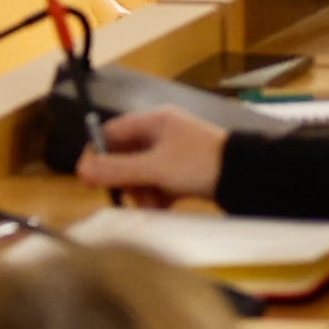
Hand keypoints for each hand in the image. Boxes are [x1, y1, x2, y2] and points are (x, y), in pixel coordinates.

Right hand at [78, 107, 227, 202]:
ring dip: (142, 192)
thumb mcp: (155, 168)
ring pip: (143, 173)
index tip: (89, 178)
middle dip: (126, 180)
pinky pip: (160, 182)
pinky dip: (158, 196)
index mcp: (155, 121)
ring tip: (152, 206)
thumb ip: (117, 170)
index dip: (97, 154)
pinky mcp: (185, 170)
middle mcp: (163, 133)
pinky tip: (163, 207)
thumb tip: (82, 170)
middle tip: (129, 198)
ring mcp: (175, 152)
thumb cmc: (201, 164)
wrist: (246, 176)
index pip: (112, 133)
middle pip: (126, 156)